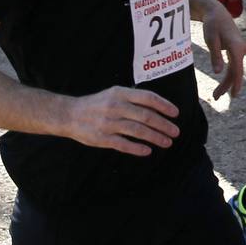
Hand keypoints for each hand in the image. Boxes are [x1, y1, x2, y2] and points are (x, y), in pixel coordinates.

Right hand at [64, 86, 179, 155]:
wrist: (69, 114)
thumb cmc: (97, 104)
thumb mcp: (114, 94)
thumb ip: (133, 99)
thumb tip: (158, 108)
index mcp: (120, 93)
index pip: (148, 98)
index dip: (164, 105)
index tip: (176, 113)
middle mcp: (116, 106)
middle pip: (146, 116)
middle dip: (164, 125)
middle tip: (176, 132)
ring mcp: (109, 123)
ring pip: (138, 131)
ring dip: (155, 137)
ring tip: (167, 142)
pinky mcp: (102, 138)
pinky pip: (123, 144)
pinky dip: (137, 148)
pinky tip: (148, 151)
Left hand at [200, 10, 245, 99]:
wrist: (217, 13)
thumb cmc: (212, 24)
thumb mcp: (211, 39)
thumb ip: (215, 55)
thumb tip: (218, 72)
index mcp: (237, 47)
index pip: (237, 69)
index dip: (236, 83)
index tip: (234, 95)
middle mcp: (242, 49)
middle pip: (236, 72)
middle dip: (227, 86)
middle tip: (215, 98)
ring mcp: (240, 50)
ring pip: (235, 70)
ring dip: (227, 83)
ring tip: (216, 95)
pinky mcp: (236, 51)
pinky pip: (234, 66)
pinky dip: (228, 76)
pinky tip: (223, 85)